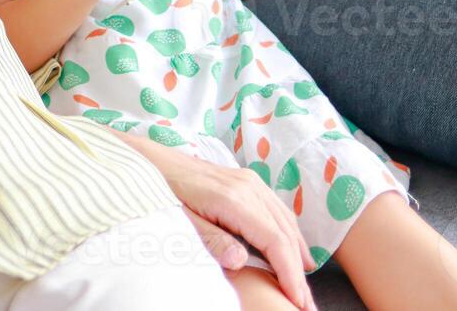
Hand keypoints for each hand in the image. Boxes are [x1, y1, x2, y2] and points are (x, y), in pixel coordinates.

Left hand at [163, 150, 317, 310]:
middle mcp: (248, 187)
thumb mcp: (181, 220)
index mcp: (232, 199)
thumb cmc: (162, 191)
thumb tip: (241, 261)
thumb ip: (212, 240)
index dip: (290, 273)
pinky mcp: (247, 180)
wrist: (151, 160)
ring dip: (298, 253)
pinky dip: (289, 233)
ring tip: (303, 284)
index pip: (274, 240)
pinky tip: (293, 250)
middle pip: (285, 233)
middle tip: (305, 303)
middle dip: (298, 271)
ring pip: (285, 221)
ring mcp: (249, 181)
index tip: (297, 299)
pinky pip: (277, 210)